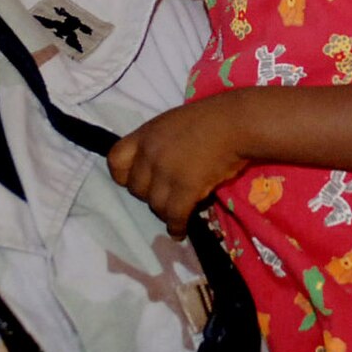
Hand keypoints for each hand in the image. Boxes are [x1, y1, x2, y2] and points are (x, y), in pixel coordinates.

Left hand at [108, 100, 246, 234]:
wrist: (237, 123)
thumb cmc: (212, 119)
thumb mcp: (174, 124)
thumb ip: (159, 144)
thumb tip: (157, 169)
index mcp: (146, 134)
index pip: (115, 160)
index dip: (124, 175)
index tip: (138, 181)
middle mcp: (150, 153)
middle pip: (136, 189)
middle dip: (150, 196)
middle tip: (167, 196)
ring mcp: (167, 171)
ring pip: (154, 205)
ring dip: (165, 212)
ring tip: (176, 214)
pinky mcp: (185, 187)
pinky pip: (173, 215)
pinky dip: (176, 227)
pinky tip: (179, 232)